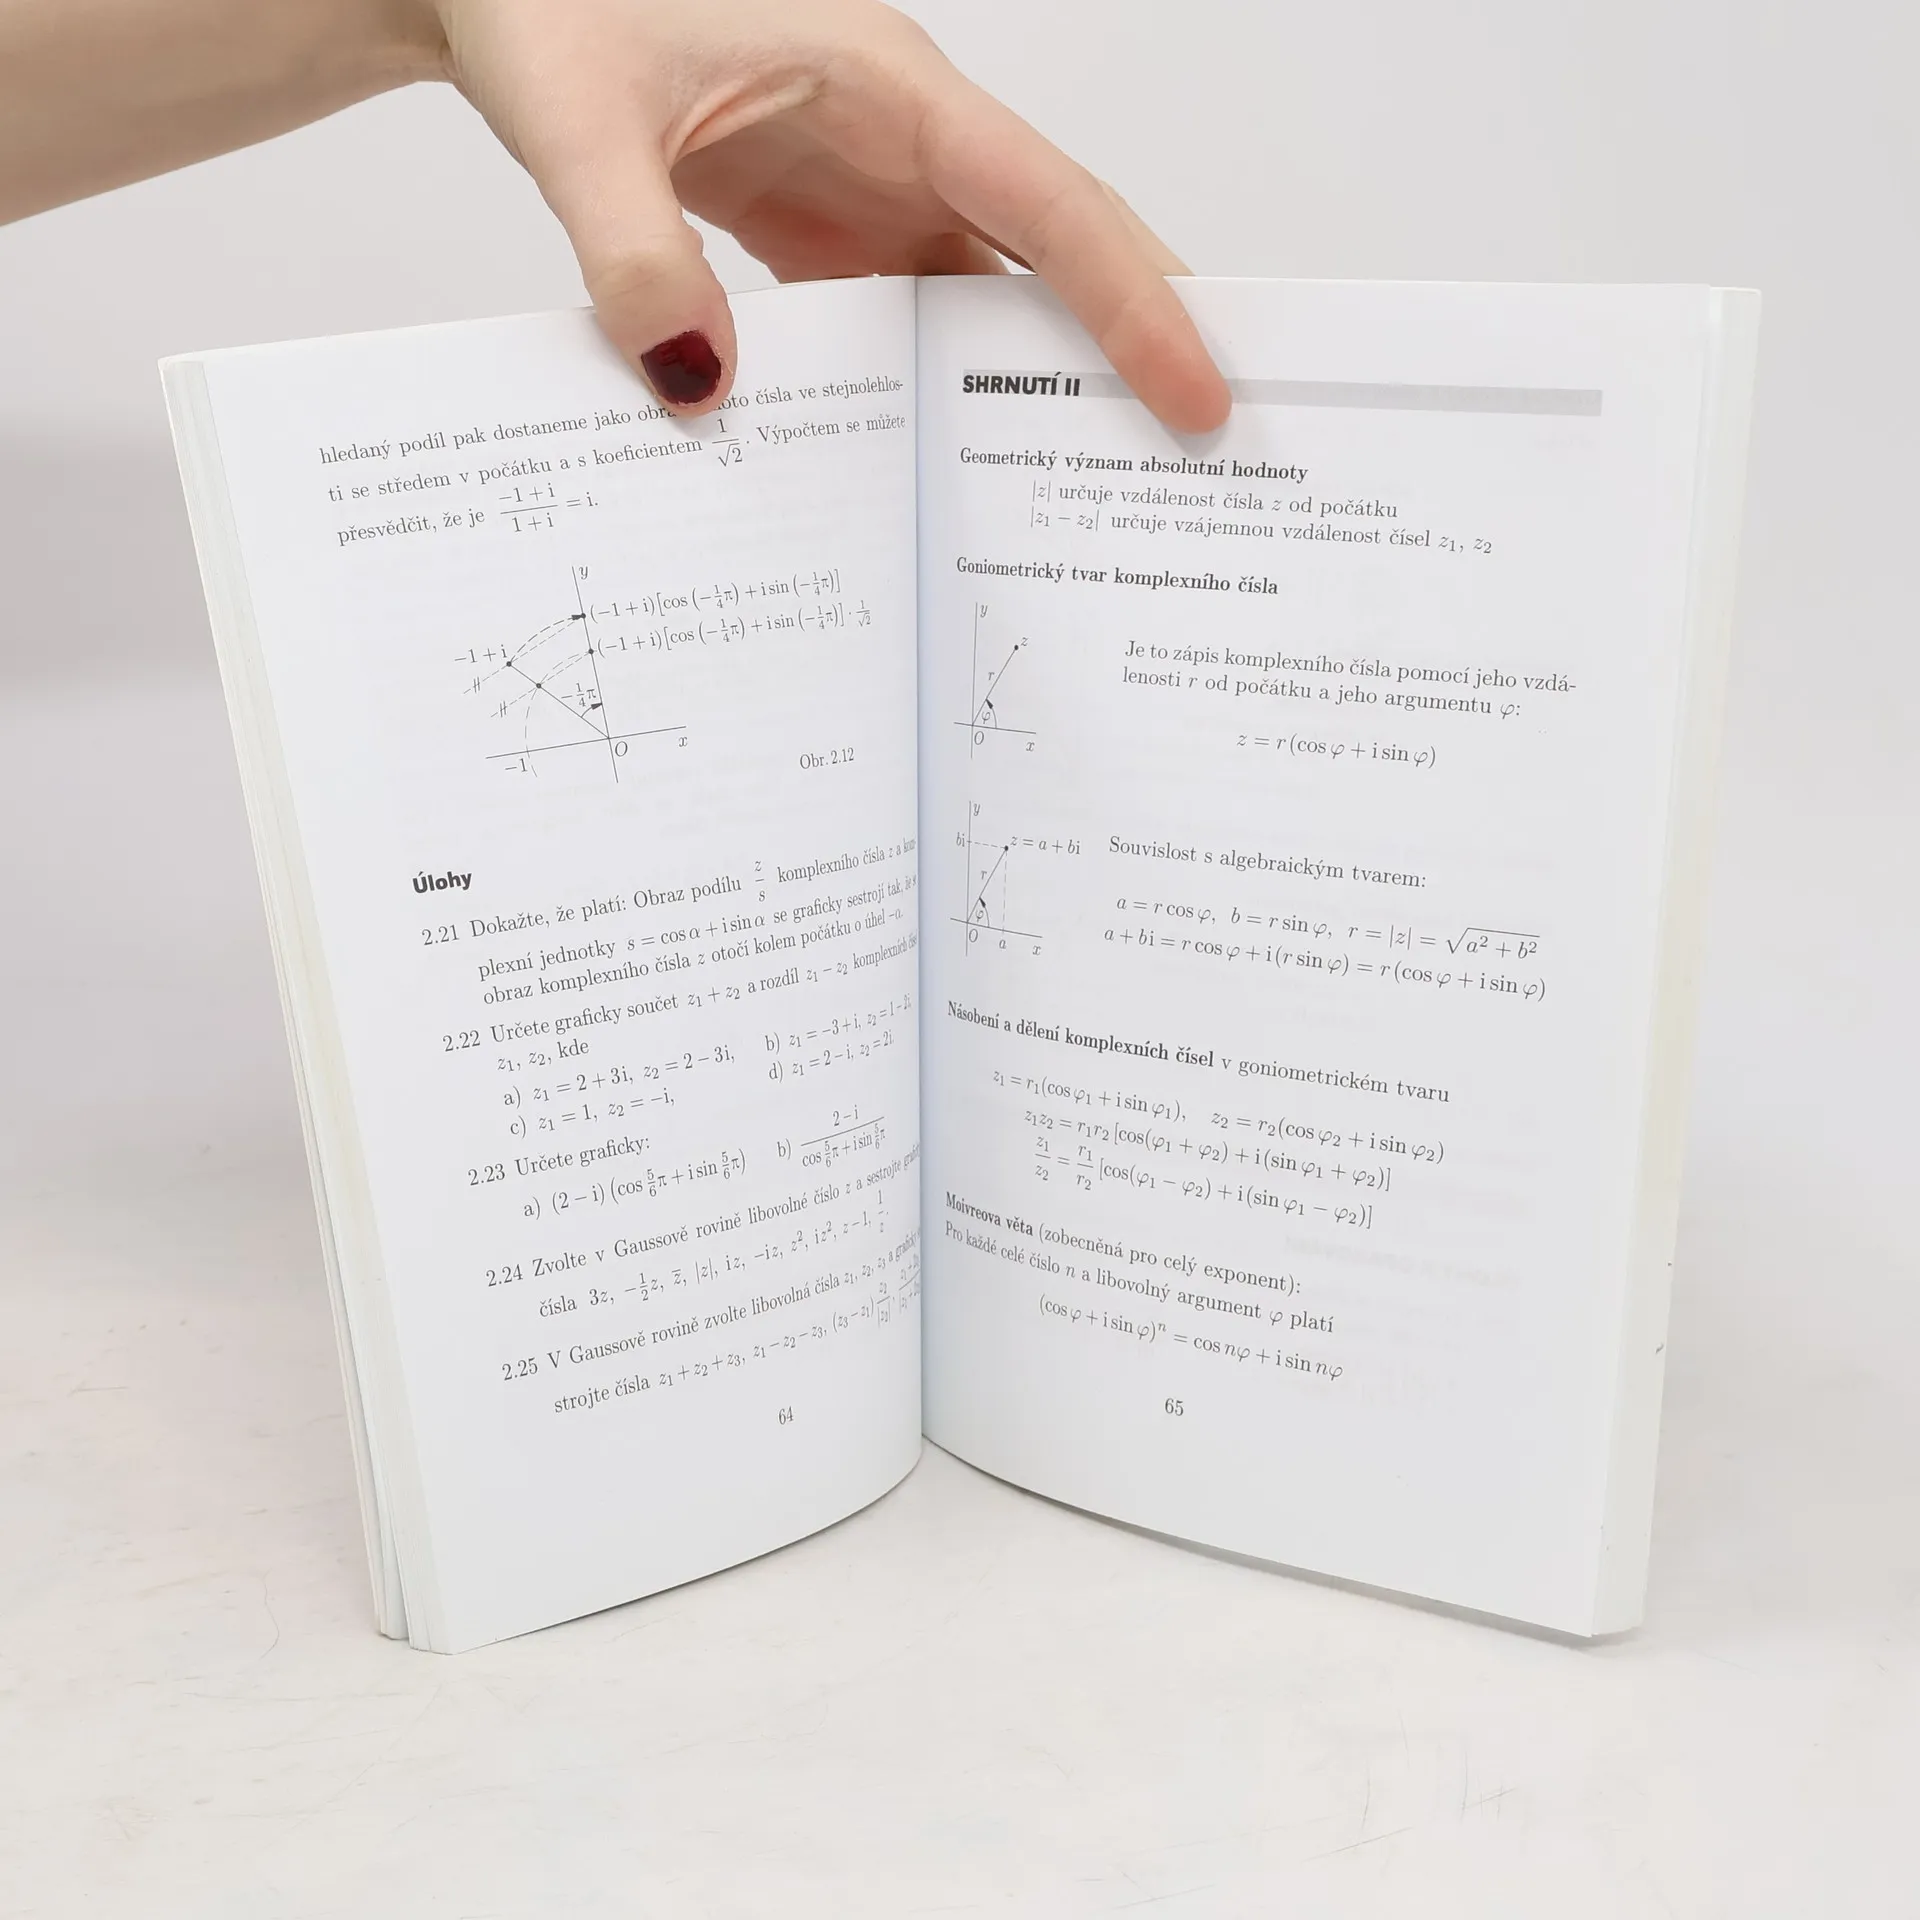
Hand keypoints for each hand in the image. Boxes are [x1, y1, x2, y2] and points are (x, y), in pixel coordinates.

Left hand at [430, 0, 1230, 428]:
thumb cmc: (548, 10)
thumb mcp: (577, 124)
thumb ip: (636, 254)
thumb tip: (700, 387)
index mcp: (887, 88)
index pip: (1047, 203)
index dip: (1136, 301)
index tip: (1199, 393)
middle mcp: (901, 141)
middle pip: (1055, 250)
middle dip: (1135, 345)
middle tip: (1200, 461)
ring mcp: (869, 192)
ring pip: (991, 298)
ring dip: (1039, 388)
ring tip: (1088, 502)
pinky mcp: (827, 236)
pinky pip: (910, 323)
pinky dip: (939, 396)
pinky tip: (948, 477)